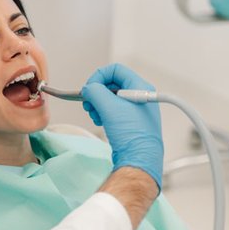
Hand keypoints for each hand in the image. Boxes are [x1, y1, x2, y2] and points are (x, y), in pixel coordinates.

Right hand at [81, 63, 163, 188]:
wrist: (138, 159)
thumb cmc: (131, 135)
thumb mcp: (108, 106)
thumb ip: (94, 90)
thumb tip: (88, 88)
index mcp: (140, 87)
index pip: (115, 70)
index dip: (99, 76)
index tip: (89, 88)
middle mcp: (140, 96)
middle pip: (112, 84)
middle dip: (97, 93)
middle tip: (89, 103)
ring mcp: (136, 109)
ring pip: (111, 98)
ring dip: (98, 104)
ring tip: (94, 114)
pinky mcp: (131, 122)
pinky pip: (114, 110)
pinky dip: (103, 113)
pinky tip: (100, 121)